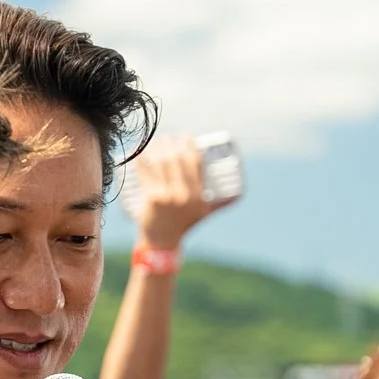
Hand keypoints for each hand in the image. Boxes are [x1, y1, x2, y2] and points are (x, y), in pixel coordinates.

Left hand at [126, 136, 236, 250]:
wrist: (162, 242)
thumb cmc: (184, 225)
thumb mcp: (205, 214)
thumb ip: (222, 204)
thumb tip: (239, 195)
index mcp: (199, 196)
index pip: (196, 163)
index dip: (190, 146)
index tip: (185, 136)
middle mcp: (185, 195)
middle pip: (177, 160)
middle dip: (171, 145)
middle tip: (167, 139)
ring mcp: (168, 196)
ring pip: (161, 164)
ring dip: (157, 148)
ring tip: (155, 142)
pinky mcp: (152, 198)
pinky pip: (146, 173)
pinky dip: (141, 160)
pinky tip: (139, 152)